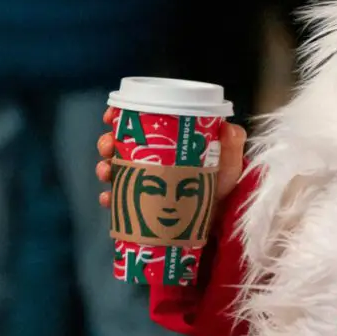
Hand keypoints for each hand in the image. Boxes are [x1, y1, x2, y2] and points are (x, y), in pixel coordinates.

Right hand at [95, 108, 247, 208]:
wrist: (219, 219)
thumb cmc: (222, 183)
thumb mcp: (228, 161)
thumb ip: (232, 144)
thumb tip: (228, 128)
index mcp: (166, 141)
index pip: (138, 123)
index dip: (120, 117)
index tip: (110, 116)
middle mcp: (150, 159)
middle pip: (119, 144)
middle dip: (106, 143)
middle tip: (106, 147)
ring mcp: (142, 181)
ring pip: (114, 170)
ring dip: (104, 168)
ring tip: (106, 173)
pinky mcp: (139, 204)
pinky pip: (118, 199)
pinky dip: (110, 198)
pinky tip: (109, 199)